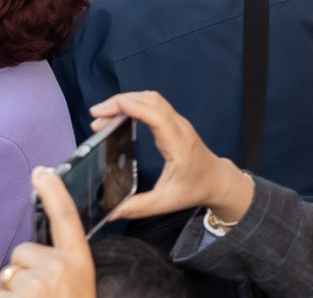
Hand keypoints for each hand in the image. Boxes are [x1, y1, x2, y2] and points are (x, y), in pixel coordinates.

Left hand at [0, 170, 94, 297]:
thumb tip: (34, 254)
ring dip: (10, 294)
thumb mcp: (78, 283)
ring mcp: (35, 283)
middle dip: (21, 272)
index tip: (42, 172)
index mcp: (78, 261)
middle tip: (37, 296)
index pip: (66, 216)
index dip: (53, 191)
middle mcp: (58, 267)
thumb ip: (62, 264)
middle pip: (21, 251)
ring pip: (5, 277)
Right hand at [92, 93, 253, 226]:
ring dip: (126, 101)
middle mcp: (178, 127)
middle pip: (150, 100)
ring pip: (151, 99)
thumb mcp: (165, 202)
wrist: (216, 180)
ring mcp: (177, 122)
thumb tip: (111, 213)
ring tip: (102, 116)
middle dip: (121, 101)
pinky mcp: (173, 123)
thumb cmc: (194, 188)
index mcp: (178, 143)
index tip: (108, 109)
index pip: (156, 115)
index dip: (131, 107)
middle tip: (96, 114)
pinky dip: (134, 105)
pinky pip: (153, 105)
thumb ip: (138, 207)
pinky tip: (118, 116)